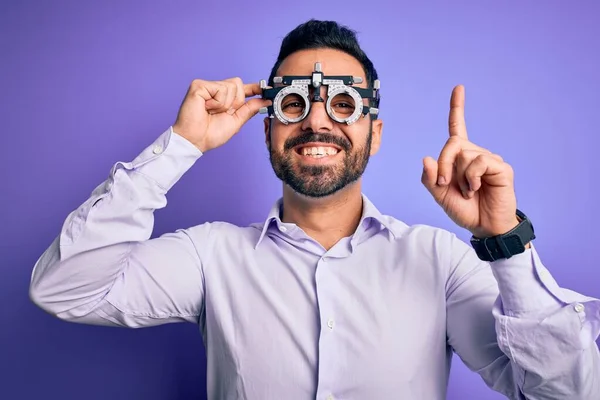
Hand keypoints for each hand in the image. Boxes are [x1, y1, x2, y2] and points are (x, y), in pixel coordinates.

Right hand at [172, 77, 270, 151]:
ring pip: (230, 86)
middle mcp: (216, 89)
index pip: (243, 88)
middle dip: (236, 102)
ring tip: (212, 112)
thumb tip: (265, 100)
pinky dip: (217, 103)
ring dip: (225, 104)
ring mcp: (207, 86)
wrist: (195, 140)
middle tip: (222, 113)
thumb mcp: (236, 122)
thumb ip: (250, 109)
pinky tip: (206, 108)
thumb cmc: (211, 134)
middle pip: (238, 84)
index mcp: (225, 98)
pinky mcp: (199, 85)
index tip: (267, 88)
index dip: (255, 88)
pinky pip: (220, 89)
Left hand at [421, 85, 518, 237]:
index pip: (458, 127)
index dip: (457, 108)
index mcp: (460, 158)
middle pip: (452, 143)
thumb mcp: (439, 196)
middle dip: (444, 165)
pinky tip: (477, 188)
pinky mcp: (500, 167)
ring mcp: (489, 159)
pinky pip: (479, 162)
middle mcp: (475, 154)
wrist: (484, 226)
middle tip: (446, 184)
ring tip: (468, 191)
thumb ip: (430, 179)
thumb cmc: (464, 210)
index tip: (459, 88)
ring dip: (459, 176)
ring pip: (464, 154)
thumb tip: (426, 158)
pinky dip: (472, 177)